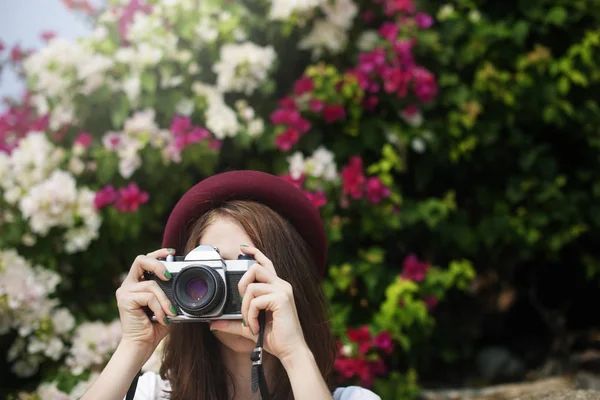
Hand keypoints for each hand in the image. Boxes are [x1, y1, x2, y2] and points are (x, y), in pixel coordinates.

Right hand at [115, 248, 176, 349]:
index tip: (173, 253)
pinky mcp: (125, 300)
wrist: (142, 345)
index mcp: (138, 283)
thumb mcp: (166, 306)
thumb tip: (184, 284)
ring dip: (165, 300)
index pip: (146, 260)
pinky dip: (159, 308)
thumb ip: (170, 294)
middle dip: (157, 264)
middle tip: (169, 276)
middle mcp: (129, 284)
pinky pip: (149, 297)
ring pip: (151, 284)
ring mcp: (125, 291)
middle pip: (141, 260)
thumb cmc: (155, 326)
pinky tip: (162, 318)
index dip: (158, 253)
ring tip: (170, 313)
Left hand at [209, 245, 307, 361]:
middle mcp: (281, 285)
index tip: (243, 248)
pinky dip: (250, 315)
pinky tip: (254, 327)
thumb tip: (214, 323)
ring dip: (245, 306)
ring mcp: (282, 290)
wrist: (290, 350)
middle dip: (241, 283)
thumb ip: (233, 322)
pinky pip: (256, 300)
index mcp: (277, 287)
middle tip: (242, 303)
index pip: (266, 263)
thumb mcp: (249, 326)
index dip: (255, 253)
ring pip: (252, 286)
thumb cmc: (275, 337)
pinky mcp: (281, 299)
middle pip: (255, 268)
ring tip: (249, 322)